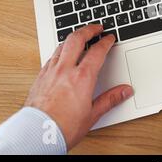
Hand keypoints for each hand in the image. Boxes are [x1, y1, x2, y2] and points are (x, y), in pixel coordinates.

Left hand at [25, 25, 132, 149]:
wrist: (36, 134)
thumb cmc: (63, 128)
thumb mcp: (92, 114)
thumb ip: (110, 99)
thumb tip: (124, 91)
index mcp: (82, 78)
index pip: (97, 51)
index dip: (106, 42)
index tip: (110, 38)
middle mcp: (65, 70)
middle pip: (77, 39)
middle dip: (88, 30)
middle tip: (96, 27)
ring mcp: (50, 72)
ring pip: (61, 45)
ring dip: (73, 38)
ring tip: (79, 37)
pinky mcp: (40, 77)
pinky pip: (51, 57)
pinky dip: (60, 51)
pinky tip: (61, 54)